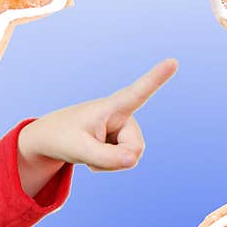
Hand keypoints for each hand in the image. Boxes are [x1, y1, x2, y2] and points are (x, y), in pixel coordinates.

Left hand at [17, 58, 177, 194]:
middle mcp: (124, 114)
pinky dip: (110, 165)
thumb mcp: (78, 150)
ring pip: (131, 158)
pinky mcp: (125, 138)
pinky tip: (96, 153)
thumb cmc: (64, 138)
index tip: (172, 61)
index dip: (156, 79)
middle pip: (133, 149)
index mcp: (112, 107)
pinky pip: (127, 161)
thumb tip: (133, 160)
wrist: (54, 138)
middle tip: (90, 151)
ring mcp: (126, 127)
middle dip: (115, 160)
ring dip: (110, 163)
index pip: (138, 92)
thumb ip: (106, 158)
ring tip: (91, 149)